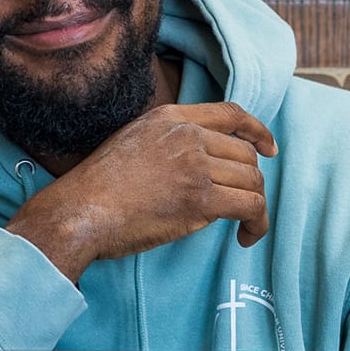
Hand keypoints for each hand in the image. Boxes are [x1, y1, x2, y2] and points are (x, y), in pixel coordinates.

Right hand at [5, 103, 277, 282]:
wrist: (80, 211)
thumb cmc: (99, 187)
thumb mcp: (134, 140)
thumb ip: (169, 140)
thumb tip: (205, 161)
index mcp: (171, 118)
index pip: (231, 114)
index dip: (258, 131)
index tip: (269, 149)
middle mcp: (188, 136)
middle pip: (246, 155)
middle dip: (250, 181)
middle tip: (240, 205)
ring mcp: (196, 167)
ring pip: (252, 181)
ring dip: (255, 207)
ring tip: (244, 226)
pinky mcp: (201, 200)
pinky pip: (251, 207)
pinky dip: (258, 224)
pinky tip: (246, 237)